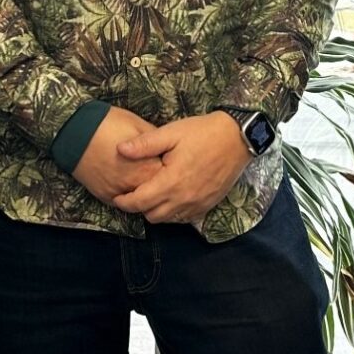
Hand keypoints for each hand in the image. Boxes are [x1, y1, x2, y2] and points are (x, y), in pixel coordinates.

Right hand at [71, 106, 161, 205]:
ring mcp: (118, 192)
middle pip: (155, 192)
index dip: (170, 169)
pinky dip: (127, 195)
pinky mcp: (104, 196)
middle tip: (155, 171)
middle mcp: (134, 184)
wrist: (74, 131)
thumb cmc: (108, 124)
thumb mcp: (138, 124)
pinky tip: (128, 182)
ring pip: (138, 201)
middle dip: (158, 183)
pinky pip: (121, 202)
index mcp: (147, 167)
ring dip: (142, 190)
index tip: (170, 162)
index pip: (168, 177)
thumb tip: (166, 148)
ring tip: (140, 176)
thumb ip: (155, 141)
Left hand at [111, 112, 251, 223]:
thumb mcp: (171, 133)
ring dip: (156, 211)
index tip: (117, 196)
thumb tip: (119, 150)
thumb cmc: (202, 133)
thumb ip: (144, 145)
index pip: (139, 202)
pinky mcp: (208, 205)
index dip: (124, 202)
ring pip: (168, 220)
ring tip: (151, 196)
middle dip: (139, 208)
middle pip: (152, 216)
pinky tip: (171, 198)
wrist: (237, 138)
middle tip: (134, 194)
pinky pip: (184, 218)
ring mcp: (197, 204)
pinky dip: (173, 213)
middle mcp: (183, 199)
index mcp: (171, 182)